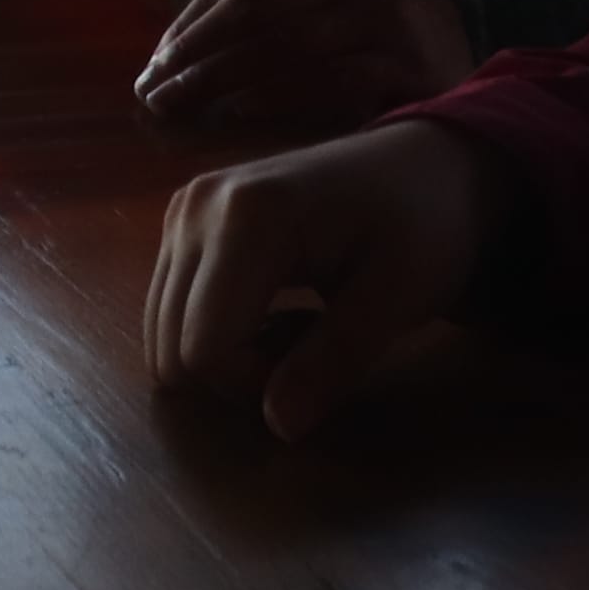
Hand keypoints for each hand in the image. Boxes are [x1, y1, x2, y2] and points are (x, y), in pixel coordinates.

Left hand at [135, 0, 479, 136]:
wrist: (475, 45)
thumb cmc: (382, 27)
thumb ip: (273, 5)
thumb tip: (179, 51)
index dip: (188, 24)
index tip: (155, 65)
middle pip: (252, 9)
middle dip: (194, 54)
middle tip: (152, 94)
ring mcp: (384, 13)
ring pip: (282, 45)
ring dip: (220, 80)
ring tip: (180, 109)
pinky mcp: (406, 61)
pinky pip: (326, 80)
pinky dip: (276, 97)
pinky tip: (239, 115)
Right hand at [142, 121, 500, 441]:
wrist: (424, 163)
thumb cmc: (425, 224)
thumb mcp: (398, 298)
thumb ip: (334, 361)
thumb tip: (278, 426)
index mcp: (247, 218)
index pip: (204, 349)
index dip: (255, 386)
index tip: (317, 368)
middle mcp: (196, 207)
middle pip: (172, 347)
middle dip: (236, 375)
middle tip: (307, 351)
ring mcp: (182, 209)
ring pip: (163, 334)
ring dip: (224, 355)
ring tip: (293, 328)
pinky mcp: (182, 220)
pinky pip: (171, 308)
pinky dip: (213, 330)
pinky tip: (269, 310)